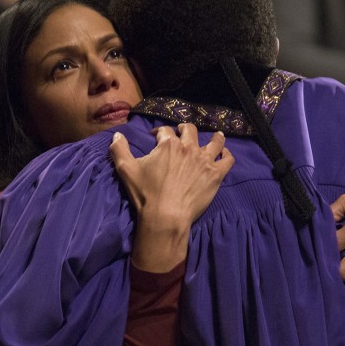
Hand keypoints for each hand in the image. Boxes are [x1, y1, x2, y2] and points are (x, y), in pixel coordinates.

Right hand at [111, 123, 233, 271]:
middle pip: (190, 130)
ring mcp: (205, 161)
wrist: (166, 216)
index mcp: (168, 144)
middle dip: (184, 129)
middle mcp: (188, 148)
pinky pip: (227, 160)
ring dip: (215, 137)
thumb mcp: (126, 169)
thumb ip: (119, 149)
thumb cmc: (146, 194)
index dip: (159, 132)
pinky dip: (227, 154)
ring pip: (215, 141)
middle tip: (182, 132)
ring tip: (217, 136)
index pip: (165, 131)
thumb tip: (117, 135)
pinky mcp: (216, 175)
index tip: (156, 136)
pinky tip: (225, 154)